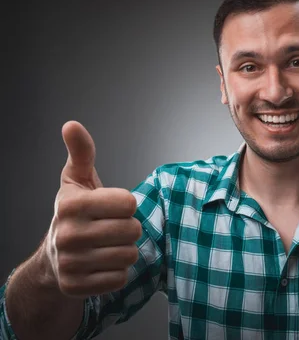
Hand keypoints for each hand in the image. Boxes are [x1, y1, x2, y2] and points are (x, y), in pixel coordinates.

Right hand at [44, 121, 141, 297]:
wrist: (53, 257)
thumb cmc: (76, 213)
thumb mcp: (77, 180)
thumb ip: (82, 153)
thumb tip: (71, 125)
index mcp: (72, 205)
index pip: (129, 203)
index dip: (126, 205)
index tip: (112, 207)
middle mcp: (67, 235)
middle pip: (132, 230)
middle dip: (128, 228)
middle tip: (111, 228)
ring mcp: (70, 263)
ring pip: (129, 255)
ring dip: (125, 251)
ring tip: (108, 245)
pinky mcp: (76, 287)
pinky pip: (120, 279)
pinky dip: (117, 272)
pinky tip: (102, 264)